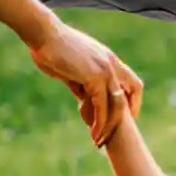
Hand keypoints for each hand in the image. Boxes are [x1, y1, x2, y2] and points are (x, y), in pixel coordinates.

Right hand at [26, 16, 141, 144]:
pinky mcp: (94, 76)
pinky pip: (102, 105)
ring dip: (109, 126)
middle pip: (131, 94)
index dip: (132, 101)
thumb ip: (81, 82)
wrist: (43, 34)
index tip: (125, 118)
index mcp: (108, 59)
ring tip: (99, 141)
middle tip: (112, 135)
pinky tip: (92, 132)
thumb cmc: (50, 47)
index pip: (132, 82)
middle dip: (123, 118)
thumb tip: (83, 97)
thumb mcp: (71, 68)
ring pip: (117, 104)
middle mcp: (111, 63)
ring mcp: (105, 69)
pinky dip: (98, 122)